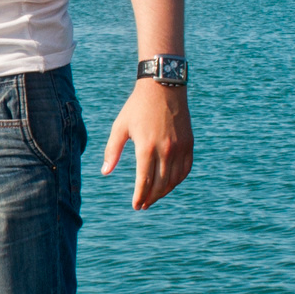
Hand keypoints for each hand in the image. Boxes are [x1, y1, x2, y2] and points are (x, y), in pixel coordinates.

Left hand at [102, 81, 193, 210]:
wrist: (163, 87)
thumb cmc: (137, 107)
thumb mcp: (120, 127)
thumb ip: (112, 151)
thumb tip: (105, 172)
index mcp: (147, 147)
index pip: (144, 181)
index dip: (140, 196)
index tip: (136, 206)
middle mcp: (166, 150)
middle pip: (160, 184)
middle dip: (151, 198)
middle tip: (144, 205)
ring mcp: (180, 147)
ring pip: (174, 179)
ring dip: (164, 192)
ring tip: (154, 197)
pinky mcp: (189, 143)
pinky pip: (185, 169)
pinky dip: (178, 180)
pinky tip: (169, 184)